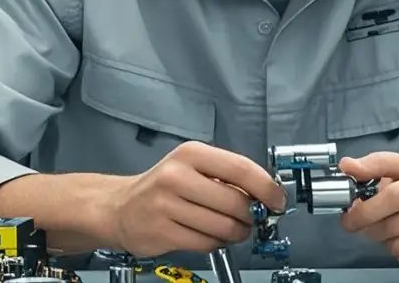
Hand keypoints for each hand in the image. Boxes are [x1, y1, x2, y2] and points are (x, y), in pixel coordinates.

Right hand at [110, 141, 285, 257]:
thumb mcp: (193, 166)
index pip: (241, 169)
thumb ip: (227, 177)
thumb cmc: (164, 185)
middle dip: (250, 216)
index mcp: (191, 154)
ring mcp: (167, 206)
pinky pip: (206, 243)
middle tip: (250, 218)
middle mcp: (177, 176)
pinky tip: (208, 235)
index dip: (266, 188)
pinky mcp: (162, 232)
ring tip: (229, 228)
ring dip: (235, 233)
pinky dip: (215, 243)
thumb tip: (265, 194)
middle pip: (235, 202)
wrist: (120, 207)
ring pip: (223, 227)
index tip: (277, 200)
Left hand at [339, 152, 398, 276]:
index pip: (391, 191)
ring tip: (394, 230)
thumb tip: (348, 166)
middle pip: (390, 221)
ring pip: (396, 243)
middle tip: (358, 224)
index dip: (363, 202)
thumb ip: (379, 166)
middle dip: (367, 224)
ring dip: (385, 240)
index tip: (348, 206)